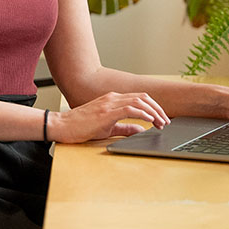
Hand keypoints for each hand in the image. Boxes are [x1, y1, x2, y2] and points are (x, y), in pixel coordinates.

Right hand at [49, 92, 170, 143]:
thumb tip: (141, 131)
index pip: (139, 98)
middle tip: (166, 121)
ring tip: (161, 122)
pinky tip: (150, 121)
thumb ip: (125, 128)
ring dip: (153, 112)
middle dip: (158, 109)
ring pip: (139, 102)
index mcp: (112, 99)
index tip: (161, 119)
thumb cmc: (81, 126)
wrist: (62, 125)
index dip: (153, 107)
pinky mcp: (106, 112)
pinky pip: (129, 109)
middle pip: (143, 97)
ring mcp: (109, 103)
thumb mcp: (107, 128)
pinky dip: (142, 114)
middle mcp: (112, 98)